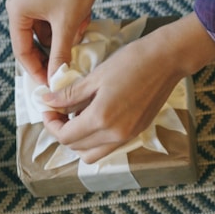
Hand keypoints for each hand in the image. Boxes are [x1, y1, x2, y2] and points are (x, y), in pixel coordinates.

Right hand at [7, 0, 127, 85]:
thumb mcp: (68, 25)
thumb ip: (59, 55)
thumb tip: (55, 80)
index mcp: (16, 9)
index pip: (22, 49)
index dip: (35, 69)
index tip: (48, 84)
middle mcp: (18, 2)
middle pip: (33, 40)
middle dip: (52, 51)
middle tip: (64, 69)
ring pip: (45, 31)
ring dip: (63, 37)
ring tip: (80, 30)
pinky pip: (52, 19)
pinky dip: (66, 25)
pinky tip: (82, 19)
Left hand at [41, 13, 214, 163]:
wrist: (168, 59)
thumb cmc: (132, 61)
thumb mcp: (96, 76)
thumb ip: (69, 94)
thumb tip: (47, 101)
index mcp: (101, 118)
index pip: (65, 136)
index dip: (51, 124)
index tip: (49, 109)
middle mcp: (115, 134)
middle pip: (76, 148)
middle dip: (63, 131)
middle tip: (60, 111)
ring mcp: (128, 135)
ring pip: (93, 154)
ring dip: (80, 141)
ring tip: (79, 116)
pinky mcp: (138, 131)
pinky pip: (110, 146)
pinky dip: (97, 139)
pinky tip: (97, 116)